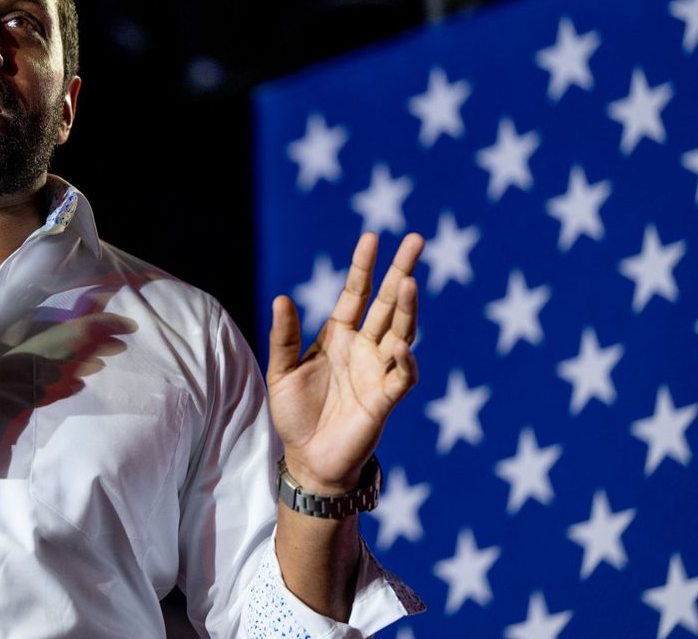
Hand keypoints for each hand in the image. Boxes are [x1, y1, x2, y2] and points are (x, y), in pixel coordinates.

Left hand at [267, 232, 422, 493]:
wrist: (308, 460)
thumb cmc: (296, 415)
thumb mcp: (282, 372)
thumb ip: (284, 337)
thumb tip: (281, 297)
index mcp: (339, 336)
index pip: (356, 293)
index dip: (364, 266)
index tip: (373, 237)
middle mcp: (364, 348)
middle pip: (387, 303)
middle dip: (401, 271)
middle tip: (416, 240)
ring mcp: (377, 371)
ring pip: (401, 331)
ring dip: (406, 308)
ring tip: (409, 281)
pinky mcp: (385, 399)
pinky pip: (402, 376)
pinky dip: (405, 361)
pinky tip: (401, 345)